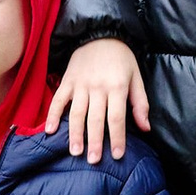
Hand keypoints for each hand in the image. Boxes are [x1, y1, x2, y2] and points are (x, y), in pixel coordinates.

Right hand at [46, 38, 148, 163]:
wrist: (99, 34)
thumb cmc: (121, 59)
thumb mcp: (136, 77)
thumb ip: (140, 103)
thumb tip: (145, 128)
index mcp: (116, 86)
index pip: (116, 117)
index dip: (117, 137)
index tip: (117, 155)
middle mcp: (97, 87)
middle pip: (95, 118)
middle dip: (94, 141)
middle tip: (93, 160)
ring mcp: (80, 84)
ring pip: (77, 112)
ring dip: (75, 133)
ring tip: (75, 152)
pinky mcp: (67, 81)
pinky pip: (58, 100)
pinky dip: (53, 115)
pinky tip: (50, 130)